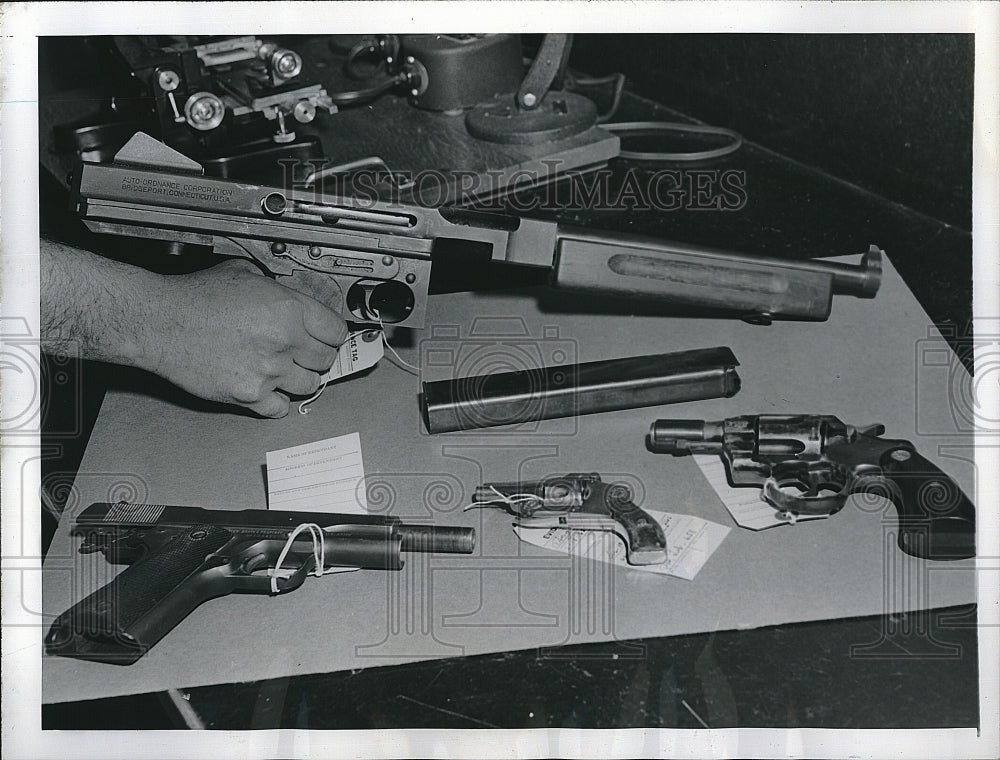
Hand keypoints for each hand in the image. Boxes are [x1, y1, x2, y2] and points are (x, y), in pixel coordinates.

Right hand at [149, 259, 348, 416]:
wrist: (158, 322)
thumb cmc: (193, 298)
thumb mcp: (244, 274)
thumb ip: (276, 289)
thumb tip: (292, 298)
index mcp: (288, 309)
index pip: (336, 331)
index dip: (331, 333)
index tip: (328, 337)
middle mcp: (283, 341)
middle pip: (327, 359)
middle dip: (317, 355)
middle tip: (305, 353)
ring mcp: (268, 372)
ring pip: (310, 385)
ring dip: (300, 378)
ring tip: (286, 369)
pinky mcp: (248, 395)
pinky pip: (280, 408)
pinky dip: (277, 401)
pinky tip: (269, 388)